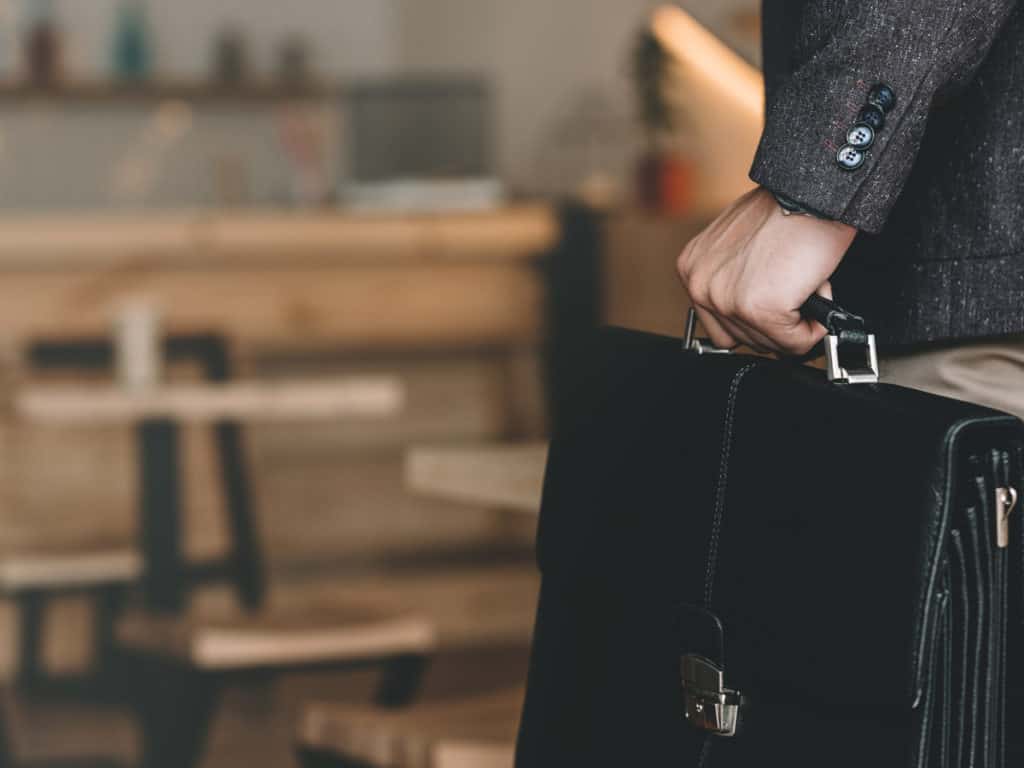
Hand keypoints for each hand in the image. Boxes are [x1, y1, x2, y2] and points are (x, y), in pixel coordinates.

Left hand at [676, 188, 856, 354]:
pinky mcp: (757, 309)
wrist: (811, 192)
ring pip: (770, 343)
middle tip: (793, 287)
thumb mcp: (738, 245)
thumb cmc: (786, 210)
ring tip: (802, 281)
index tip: (774, 300)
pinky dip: (815, 325)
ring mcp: (725, 300)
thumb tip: (746, 315)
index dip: (755, 319)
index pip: (719, 326)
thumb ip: (732, 280)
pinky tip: (814, 289)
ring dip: (797, 319)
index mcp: (693, 270)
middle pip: (744, 339)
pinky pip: (795, 342)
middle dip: (778, 321)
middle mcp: (701, 287)